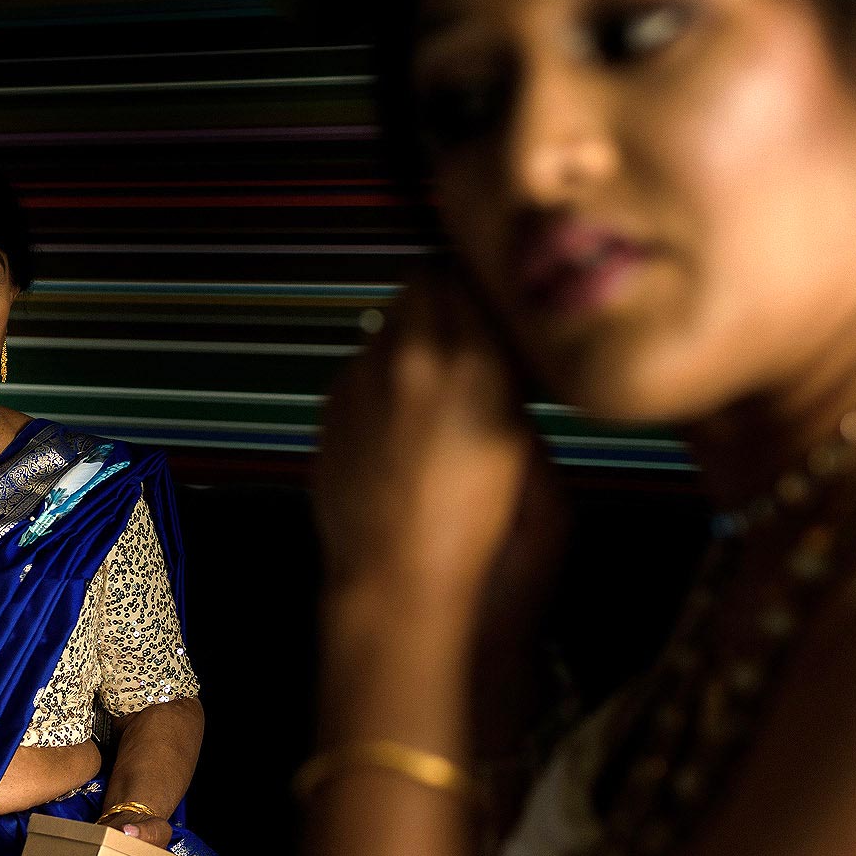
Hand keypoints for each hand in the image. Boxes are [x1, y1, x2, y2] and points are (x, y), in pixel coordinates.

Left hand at [314, 262, 543, 606]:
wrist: (395, 581)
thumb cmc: (476, 532)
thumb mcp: (524, 452)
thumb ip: (511, 384)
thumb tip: (501, 352)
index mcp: (472, 361)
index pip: (470, 274)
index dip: (478, 286)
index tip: (489, 304)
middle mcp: (413, 355)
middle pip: (421, 281)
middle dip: (440, 299)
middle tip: (460, 334)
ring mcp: (363, 376)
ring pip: (386, 322)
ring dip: (408, 338)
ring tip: (429, 389)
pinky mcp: (331, 403)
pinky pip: (360, 367)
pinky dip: (380, 379)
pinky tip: (396, 427)